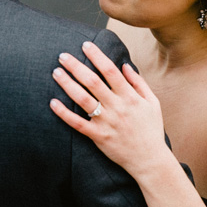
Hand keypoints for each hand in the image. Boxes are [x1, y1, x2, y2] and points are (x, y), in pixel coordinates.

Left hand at [50, 41, 170, 177]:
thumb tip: (125, 65)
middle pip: (93, 82)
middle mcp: (117, 107)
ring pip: (83, 100)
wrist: (150, 160)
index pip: (110, 71)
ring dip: (68, 84)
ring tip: (56, 72)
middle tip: (62, 55)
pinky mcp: (98, 137)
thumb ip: (139, 83)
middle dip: (76, 66)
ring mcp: (106, 122)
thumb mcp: (152, 103)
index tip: (85, 45)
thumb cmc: (151, 130)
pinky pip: (78, 124)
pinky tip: (53, 103)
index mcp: (130, 97)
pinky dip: (64, 114)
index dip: (97, 56)